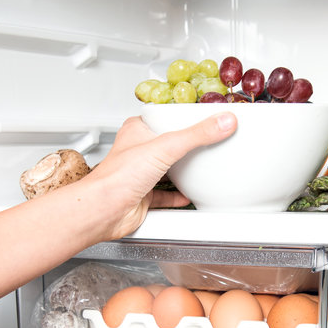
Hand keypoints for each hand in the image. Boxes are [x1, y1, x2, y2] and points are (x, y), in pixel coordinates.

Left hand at [80, 112, 236, 239]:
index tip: (205, 115)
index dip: (182, 116)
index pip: (164, 117)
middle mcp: (138, 151)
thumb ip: (197, 135)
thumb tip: (223, 122)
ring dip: (184, 169)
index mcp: (138, 130)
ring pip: (168, 168)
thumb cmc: (117, 177)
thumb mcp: (165, 147)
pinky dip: (179, 195)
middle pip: (169, 143)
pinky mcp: (145, 196)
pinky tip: (189, 195)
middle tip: (208, 140)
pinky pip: (166, 195)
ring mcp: (141, 174)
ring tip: (203, 165)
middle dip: (187, 144)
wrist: (103, 211)